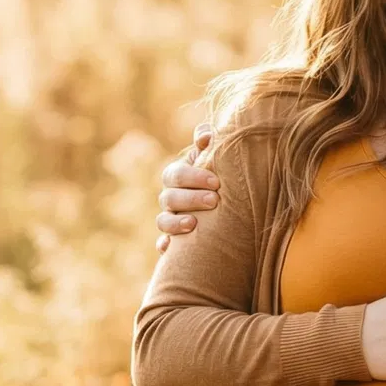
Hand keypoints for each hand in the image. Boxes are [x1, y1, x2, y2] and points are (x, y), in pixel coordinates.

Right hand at [155, 123, 218, 251]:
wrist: (222, 201)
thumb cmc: (217, 174)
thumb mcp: (213, 157)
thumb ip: (209, 142)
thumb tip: (206, 135)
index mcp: (177, 176)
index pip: (175, 174)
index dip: (193, 177)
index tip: (216, 182)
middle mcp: (169, 197)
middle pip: (169, 198)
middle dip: (190, 199)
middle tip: (214, 201)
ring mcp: (169, 218)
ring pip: (162, 221)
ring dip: (175, 224)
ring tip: (193, 224)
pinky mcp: (173, 240)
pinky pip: (163, 245)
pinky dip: (165, 246)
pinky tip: (171, 249)